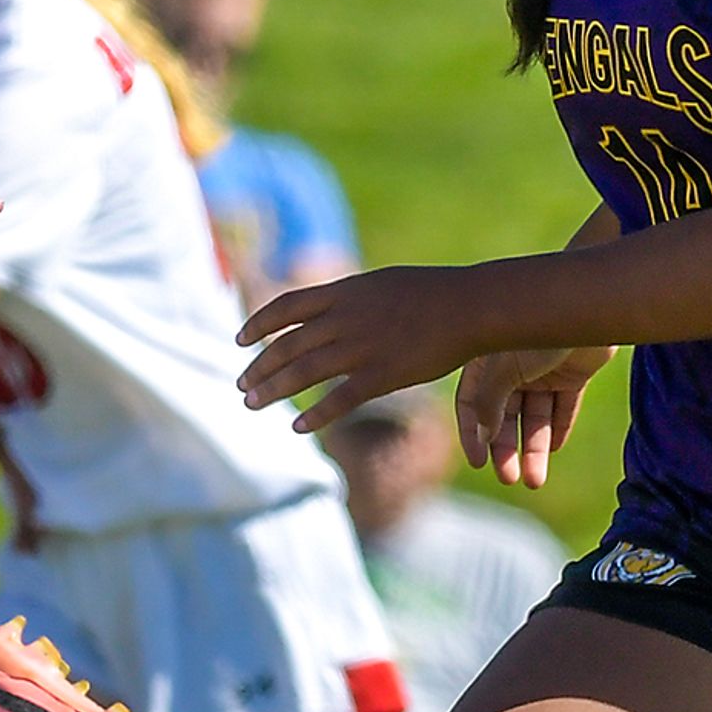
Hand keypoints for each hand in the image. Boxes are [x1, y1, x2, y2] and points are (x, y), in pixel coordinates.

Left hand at [235, 266, 482, 430]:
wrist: (472, 306)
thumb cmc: (430, 294)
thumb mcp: (379, 284)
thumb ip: (347, 299)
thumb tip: (319, 310)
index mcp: (342, 292)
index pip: (284, 307)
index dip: (257, 325)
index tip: (239, 340)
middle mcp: (345, 319)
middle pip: (286, 345)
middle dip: (257, 367)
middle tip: (240, 385)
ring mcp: (362, 347)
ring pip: (302, 372)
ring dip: (271, 389)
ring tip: (250, 404)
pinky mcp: (383, 375)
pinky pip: (339, 399)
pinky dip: (314, 415)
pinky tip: (296, 427)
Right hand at [455, 344, 614, 488]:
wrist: (587, 306)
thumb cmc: (536, 331)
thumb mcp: (503, 369)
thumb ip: (488, 401)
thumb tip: (480, 431)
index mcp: (485, 363)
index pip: (470, 405)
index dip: (472, 434)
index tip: (478, 462)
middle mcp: (511, 368)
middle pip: (504, 417)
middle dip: (505, 448)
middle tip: (509, 477)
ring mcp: (542, 371)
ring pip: (534, 417)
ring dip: (533, 448)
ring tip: (535, 479)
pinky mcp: (573, 373)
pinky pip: (563, 407)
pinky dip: (559, 427)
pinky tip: (554, 450)